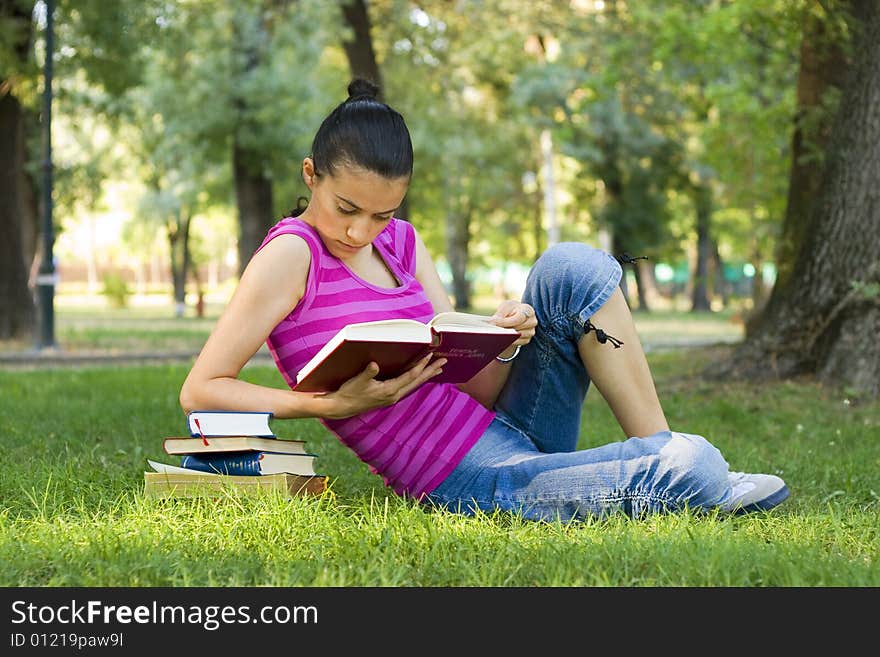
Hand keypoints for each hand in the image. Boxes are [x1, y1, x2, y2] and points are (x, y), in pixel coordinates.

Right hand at [320, 354, 446, 418]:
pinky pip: (407, 386)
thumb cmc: (349, 393)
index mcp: (389, 391)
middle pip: (417, 381)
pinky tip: (418, 376)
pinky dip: (415, 379)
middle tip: (444, 362)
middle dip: (430, 371)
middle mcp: (394, 395)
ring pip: (413, 384)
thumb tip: (374, 365)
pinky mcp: (388, 397)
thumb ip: (367, 373)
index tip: (430, 356)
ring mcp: (392, 397)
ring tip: (437, 369)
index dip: (420, 365)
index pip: (410, 376)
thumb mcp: (357, 381)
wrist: (341, 407)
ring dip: (425, 375)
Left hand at [490, 300, 536, 347]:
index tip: (494, 322)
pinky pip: (518, 342)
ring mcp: (531, 331)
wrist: (514, 316)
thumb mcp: (505, 307)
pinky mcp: (527, 339)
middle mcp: (532, 321)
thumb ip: (501, 313)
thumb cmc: (510, 310)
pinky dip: (510, 341)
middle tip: (493, 330)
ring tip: (496, 333)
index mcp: (528, 310)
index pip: (518, 318)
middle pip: (518, 328)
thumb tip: (494, 322)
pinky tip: (502, 338)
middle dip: (505, 329)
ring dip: (507, 335)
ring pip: (518, 336)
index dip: (506, 322)